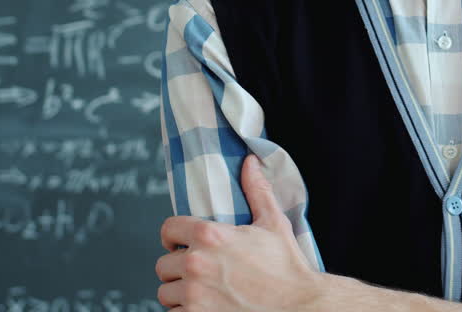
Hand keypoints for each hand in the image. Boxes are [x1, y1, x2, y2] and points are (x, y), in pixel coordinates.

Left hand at [155, 154, 318, 310]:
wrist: (299, 306)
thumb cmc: (287, 268)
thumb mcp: (273, 223)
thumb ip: (256, 191)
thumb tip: (250, 164)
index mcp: (210, 236)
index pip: (168, 229)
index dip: (173, 236)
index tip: (180, 244)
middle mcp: (196, 264)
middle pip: (163, 265)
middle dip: (177, 268)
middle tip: (196, 272)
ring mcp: (194, 295)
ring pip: (165, 293)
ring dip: (179, 293)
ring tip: (198, 292)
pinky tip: (202, 308)